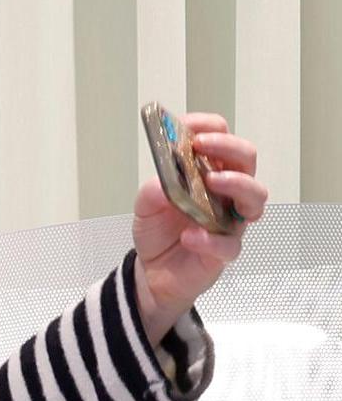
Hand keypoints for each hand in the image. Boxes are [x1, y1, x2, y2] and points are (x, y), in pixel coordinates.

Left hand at [135, 113, 265, 346]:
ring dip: (236, 183)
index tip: (190, 126)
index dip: (209, 128)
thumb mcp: (145, 207)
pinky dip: (210, 239)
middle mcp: (227, 192)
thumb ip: (151, 191)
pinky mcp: (225, 250)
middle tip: (202, 146)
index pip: (222, 139)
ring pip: (254, 196)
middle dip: (228, 147)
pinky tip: (190, 236)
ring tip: (211, 181)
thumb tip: (162, 182)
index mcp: (209, 172)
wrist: (152, 273)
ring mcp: (231, 220)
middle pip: (246, 160)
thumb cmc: (158, 231)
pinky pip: (229, 244)